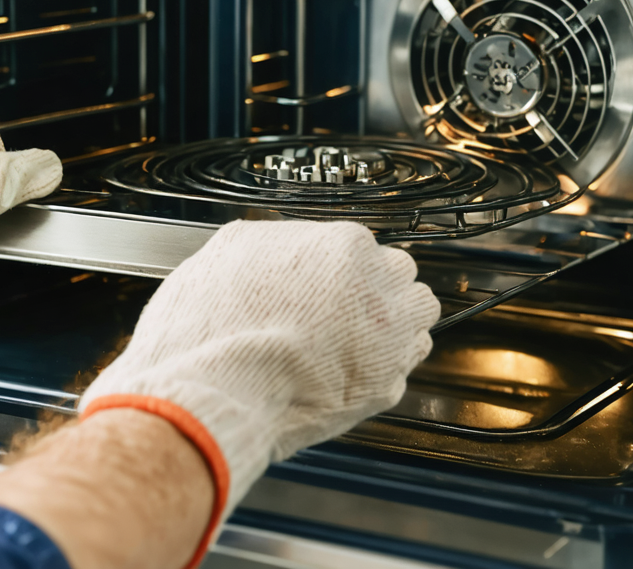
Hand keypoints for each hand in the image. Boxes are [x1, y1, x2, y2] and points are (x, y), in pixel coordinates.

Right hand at [79, 220, 439, 563]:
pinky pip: (399, 371)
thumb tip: (277, 244)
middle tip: (345, 305)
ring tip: (354, 339)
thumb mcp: (228, 252)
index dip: (341, 266)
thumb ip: (270, 243)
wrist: (215, 389)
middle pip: (403, 275)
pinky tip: (344, 373)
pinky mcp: (384, 388)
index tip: (326, 279)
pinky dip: (378, 371)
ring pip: (418, 320)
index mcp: (345, 247)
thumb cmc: (214, 325)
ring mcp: (387, 340)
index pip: (366, 245)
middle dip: (379, 287)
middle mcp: (377, 289)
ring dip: (393, 325)